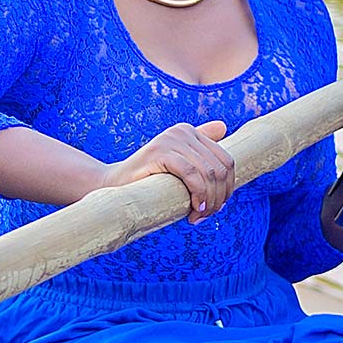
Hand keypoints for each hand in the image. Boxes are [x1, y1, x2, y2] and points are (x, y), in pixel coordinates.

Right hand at [99, 120, 235, 223]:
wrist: (115, 186)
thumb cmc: (149, 180)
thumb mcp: (178, 165)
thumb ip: (198, 148)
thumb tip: (223, 127)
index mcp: (189, 132)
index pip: (226, 160)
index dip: (228, 187)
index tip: (216, 207)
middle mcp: (182, 131)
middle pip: (220, 168)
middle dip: (219, 196)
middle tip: (206, 215)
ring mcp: (171, 139)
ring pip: (208, 173)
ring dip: (209, 200)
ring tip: (199, 216)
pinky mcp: (161, 151)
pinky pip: (192, 174)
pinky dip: (198, 194)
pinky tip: (194, 210)